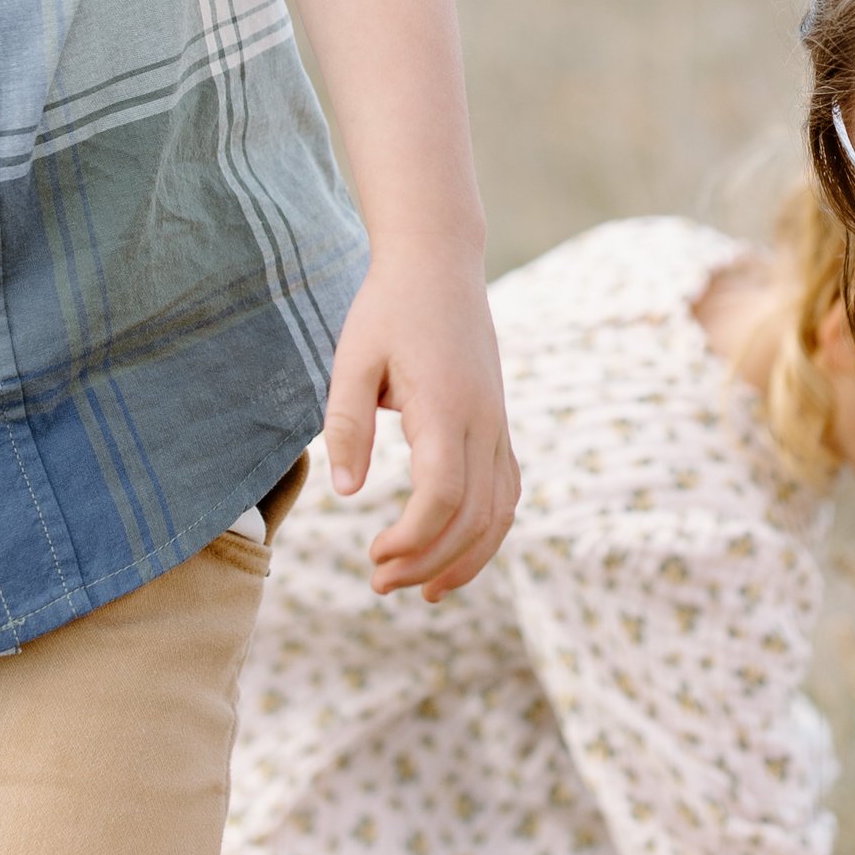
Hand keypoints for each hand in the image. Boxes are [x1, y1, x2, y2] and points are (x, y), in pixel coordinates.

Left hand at [323, 246, 518, 599]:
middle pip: (474, 517)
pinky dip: (486, 533)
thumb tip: (347, 493)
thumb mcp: (351, 359)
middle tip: (379, 583)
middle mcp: (483, 422)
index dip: (413, 540)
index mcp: (445, 407)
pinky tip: (453, 553)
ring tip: (421, 591)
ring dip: (465, 559)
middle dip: (430, 562)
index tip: (373, 557)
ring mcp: (498, 425)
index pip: (443, 496)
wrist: (440, 264)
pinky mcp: (498, 425)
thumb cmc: (387, 308)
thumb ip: (347, 425)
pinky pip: (506, 493)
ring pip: (501, 513)